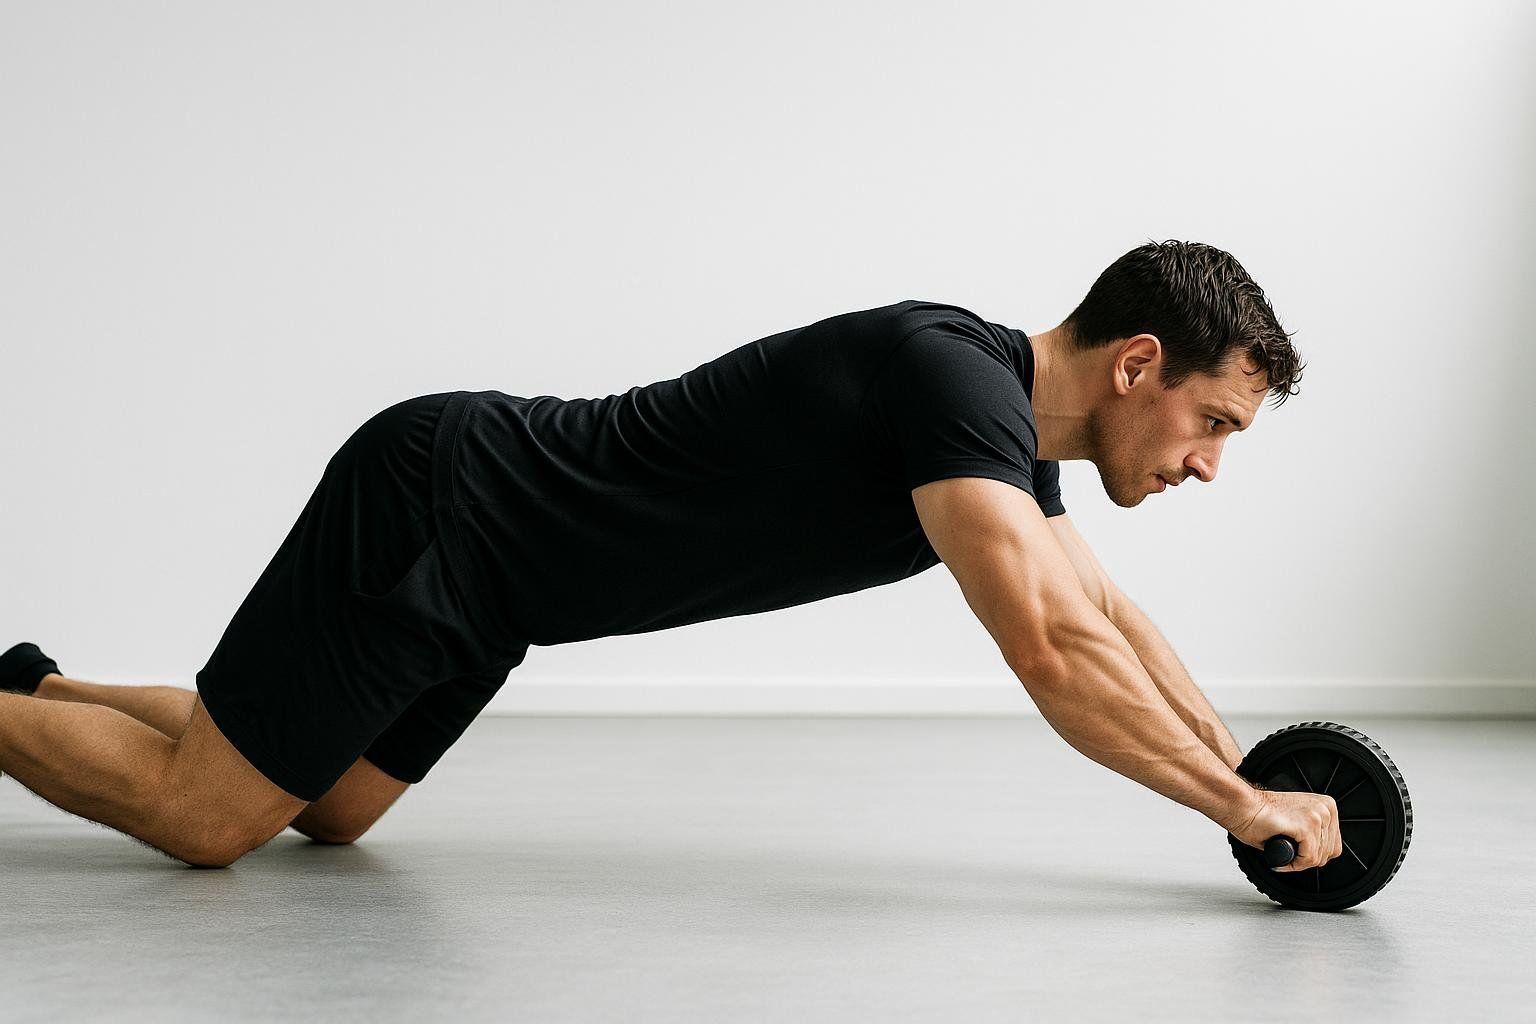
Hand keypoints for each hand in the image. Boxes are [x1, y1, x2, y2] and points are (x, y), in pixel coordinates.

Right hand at [1226, 787, 1342, 871]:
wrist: (1242, 806)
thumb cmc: (1260, 814)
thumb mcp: (1297, 820)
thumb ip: (1313, 832)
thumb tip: (1319, 853)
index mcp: (1326, 805)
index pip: (1334, 844)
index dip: (1314, 854)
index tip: (1298, 852)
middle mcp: (1325, 808)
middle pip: (1328, 853)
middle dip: (1306, 859)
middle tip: (1288, 855)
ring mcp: (1317, 816)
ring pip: (1318, 857)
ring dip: (1298, 862)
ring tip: (1283, 854)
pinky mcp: (1307, 826)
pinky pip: (1308, 858)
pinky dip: (1294, 864)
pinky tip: (1281, 855)